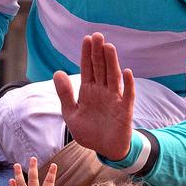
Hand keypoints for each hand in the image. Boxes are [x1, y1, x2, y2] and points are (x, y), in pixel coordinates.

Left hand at [53, 33, 134, 160]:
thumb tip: (57, 72)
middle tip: (97, 36)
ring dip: (112, 62)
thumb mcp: (71, 113)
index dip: (87, 55)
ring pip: (113, 77)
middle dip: (98, 53)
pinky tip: (127, 72)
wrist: (104, 149)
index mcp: (88, 91)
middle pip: (101, 68)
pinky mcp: (124, 110)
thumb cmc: (89, 131)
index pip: (88, 69)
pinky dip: (128, 84)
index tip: (86, 39)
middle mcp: (102, 91)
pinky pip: (127, 95)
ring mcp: (114, 99)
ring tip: (109, 47)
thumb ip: (65, 94)